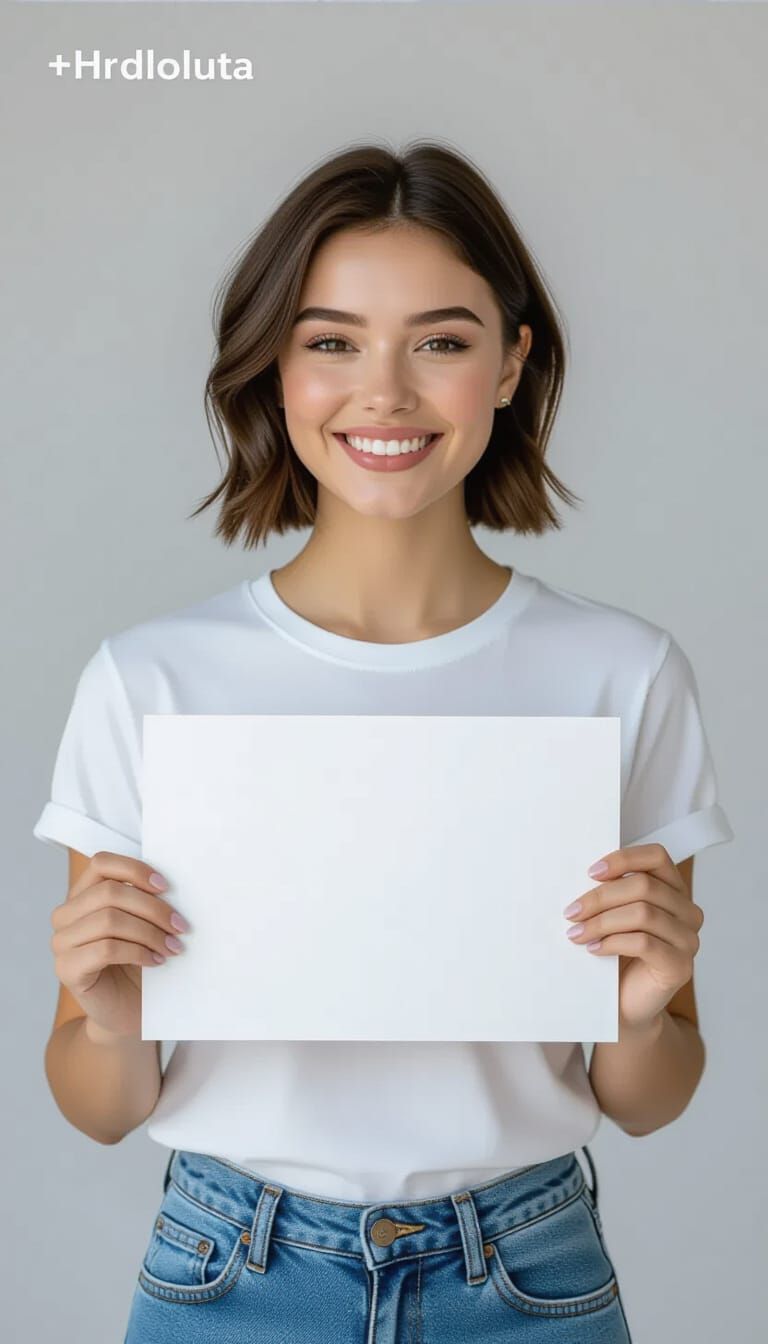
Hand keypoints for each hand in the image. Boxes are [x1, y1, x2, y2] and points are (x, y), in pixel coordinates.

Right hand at [50, 851, 187, 1039]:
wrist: (128, 1011)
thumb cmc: (138, 964)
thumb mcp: (143, 924)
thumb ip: (146, 900)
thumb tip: (173, 883)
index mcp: (82, 895)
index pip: (101, 863)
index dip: (135, 870)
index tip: (166, 887)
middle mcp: (65, 916)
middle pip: (110, 892)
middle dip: (153, 908)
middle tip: (180, 926)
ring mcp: (61, 943)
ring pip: (109, 920)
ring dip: (149, 932)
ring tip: (173, 947)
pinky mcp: (66, 969)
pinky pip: (106, 949)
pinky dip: (138, 952)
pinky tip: (156, 961)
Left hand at [563, 843, 703, 1035]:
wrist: (625, 1005)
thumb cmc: (618, 956)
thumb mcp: (615, 917)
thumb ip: (610, 893)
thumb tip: (582, 875)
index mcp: (674, 890)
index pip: (657, 857)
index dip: (624, 859)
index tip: (590, 872)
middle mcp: (688, 912)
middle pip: (644, 886)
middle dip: (601, 897)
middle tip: (571, 911)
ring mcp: (688, 940)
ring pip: (643, 914)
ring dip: (602, 921)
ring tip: (576, 933)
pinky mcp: (680, 966)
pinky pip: (644, 943)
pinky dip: (612, 942)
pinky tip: (594, 949)